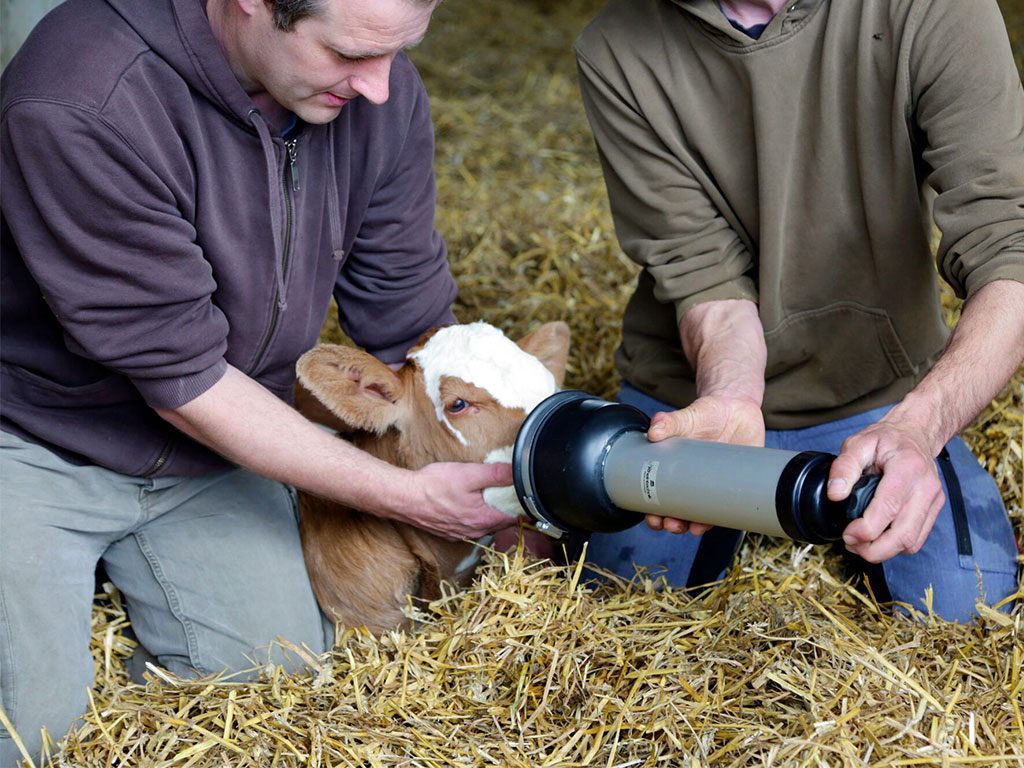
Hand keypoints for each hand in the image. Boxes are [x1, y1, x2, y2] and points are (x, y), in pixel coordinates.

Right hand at [398, 461, 518, 540]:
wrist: (404, 498)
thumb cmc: (434, 486)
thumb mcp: (469, 473)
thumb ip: (496, 474)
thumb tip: (517, 472)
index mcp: (484, 518)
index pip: (515, 517)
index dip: (523, 506)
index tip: (527, 495)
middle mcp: (474, 531)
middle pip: (501, 522)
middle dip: (509, 509)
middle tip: (512, 493)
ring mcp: (461, 534)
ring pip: (486, 525)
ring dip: (491, 513)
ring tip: (492, 497)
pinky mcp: (449, 532)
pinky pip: (470, 526)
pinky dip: (475, 517)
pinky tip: (469, 504)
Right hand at [643, 394, 765, 534]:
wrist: (737, 406)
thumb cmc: (707, 414)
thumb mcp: (686, 417)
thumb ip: (669, 422)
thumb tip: (653, 430)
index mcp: (676, 470)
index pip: (662, 498)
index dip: (656, 512)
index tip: (653, 518)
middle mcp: (695, 482)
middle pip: (681, 512)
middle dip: (674, 524)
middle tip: (671, 524)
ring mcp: (717, 485)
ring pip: (705, 514)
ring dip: (697, 526)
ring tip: (694, 527)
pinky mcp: (739, 483)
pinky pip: (732, 506)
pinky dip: (727, 517)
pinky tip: (722, 520)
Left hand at [828, 420, 944, 562]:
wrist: (914, 434)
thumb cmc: (886, 439)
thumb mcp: (858, 443)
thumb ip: (844, 467)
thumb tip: (835, 494)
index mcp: (907, 467)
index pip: (889, 507)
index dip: (867, 529)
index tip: (847, 534)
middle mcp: (926, 486)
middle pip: (903, 534)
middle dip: (874, 549)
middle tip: (850, 544)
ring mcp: (934, 499)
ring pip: (912, 542)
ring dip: (884, 551)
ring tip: (860, 544)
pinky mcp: (934, 509)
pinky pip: (917, 539)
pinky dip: (896, 546)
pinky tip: (877, 539)